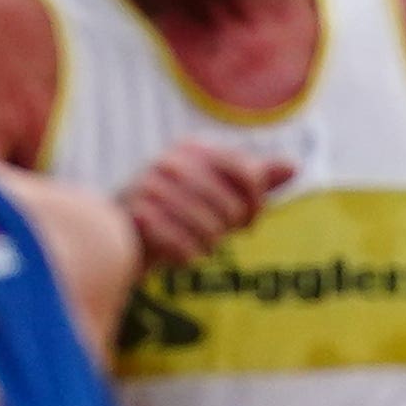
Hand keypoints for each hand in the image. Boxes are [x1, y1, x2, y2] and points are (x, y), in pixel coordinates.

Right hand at [118, 141, 291, 274]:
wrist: (112, 232)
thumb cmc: (174, 210)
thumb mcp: (214, 189)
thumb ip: (252, 178)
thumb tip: (294, 167)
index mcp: (192, 148)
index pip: (250, 174)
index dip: (258, 202)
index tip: (251, 217)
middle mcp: (169, 162)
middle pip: (231, 207)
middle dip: (231, 228)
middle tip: (221, 234)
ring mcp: (150, 188)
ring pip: (210, 229)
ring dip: (209, 244)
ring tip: (200, 244)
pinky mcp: (137, 218)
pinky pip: (185, 246)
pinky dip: (189, 256)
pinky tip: (183, 254)